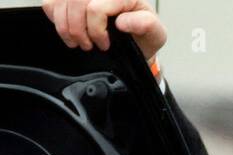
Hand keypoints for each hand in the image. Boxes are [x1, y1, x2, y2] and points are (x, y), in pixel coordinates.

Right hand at [43, 0, 167, 61]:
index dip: (96, 30)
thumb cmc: (144, 36)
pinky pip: (51, 3)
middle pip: (75, 3)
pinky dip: (56, 19)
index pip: (95, 7)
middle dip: (78, 30)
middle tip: (88, 45)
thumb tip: (122, 22)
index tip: (103, 44)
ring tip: (78, 42)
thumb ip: (145, 24)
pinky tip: (68, 30)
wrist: (136, 41)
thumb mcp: (155, 33)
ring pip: (60, 3)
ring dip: (66, 27)